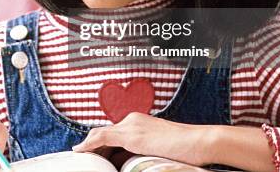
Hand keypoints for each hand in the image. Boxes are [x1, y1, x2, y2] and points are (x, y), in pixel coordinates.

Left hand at [72, 112, 214, 166]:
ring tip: (79, 154)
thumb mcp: (162, 147)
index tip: (95, 152)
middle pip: (105, 132)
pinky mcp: (131, 135)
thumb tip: (134, 159)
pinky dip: (89, 144)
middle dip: (93, 143)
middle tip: (83, 154)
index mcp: (140, 121)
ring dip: (89, 145)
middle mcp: (133, 119)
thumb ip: (146, 149)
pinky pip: (102, 137)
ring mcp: (131, 125)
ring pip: (101, 133)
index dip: (101, 142)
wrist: (199, 141)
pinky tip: (81, 151)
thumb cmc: (188, 147)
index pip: (115, 132)